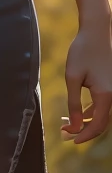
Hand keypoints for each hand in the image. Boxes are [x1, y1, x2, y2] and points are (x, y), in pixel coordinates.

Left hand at [63, 17, 111, 142]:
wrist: (97, 32)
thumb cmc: (83, 52)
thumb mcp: (73, 77)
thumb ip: (73, 103)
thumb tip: (73, 125)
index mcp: (106, 95)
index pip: (97, 125)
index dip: (84, 135)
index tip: (70, 140)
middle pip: (102, 122)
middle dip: (84, 131)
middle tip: (65, 135)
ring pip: (102, 114)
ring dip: (86, 122)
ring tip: (66, 125)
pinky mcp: (111, 86)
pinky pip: (103, 105)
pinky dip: (91, 111)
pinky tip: (77, 114)